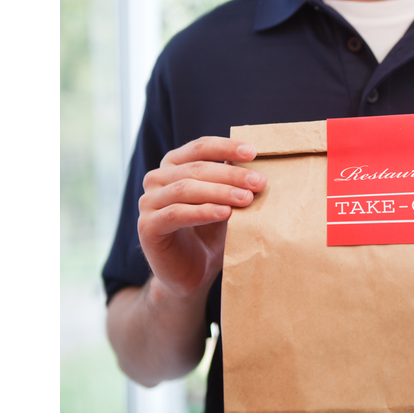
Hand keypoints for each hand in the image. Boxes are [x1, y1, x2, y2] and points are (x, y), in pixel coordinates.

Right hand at [137, 136, 265, 298]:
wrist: (192, 273)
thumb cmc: (210, 234)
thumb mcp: (225, 203)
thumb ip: (232, 183)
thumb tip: (256, 163)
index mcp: (174, 166)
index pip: (200, 148)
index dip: (226, 147)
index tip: (253, 152)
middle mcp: (157, 179)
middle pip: (196, 169)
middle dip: (231, 174)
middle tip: (258, 182)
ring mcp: (148, 203)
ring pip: (186, 189)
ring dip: (220, 192)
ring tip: (246, 198)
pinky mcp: (147, 227)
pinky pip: (176, 214)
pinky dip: (202, 212)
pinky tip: (225, 213)